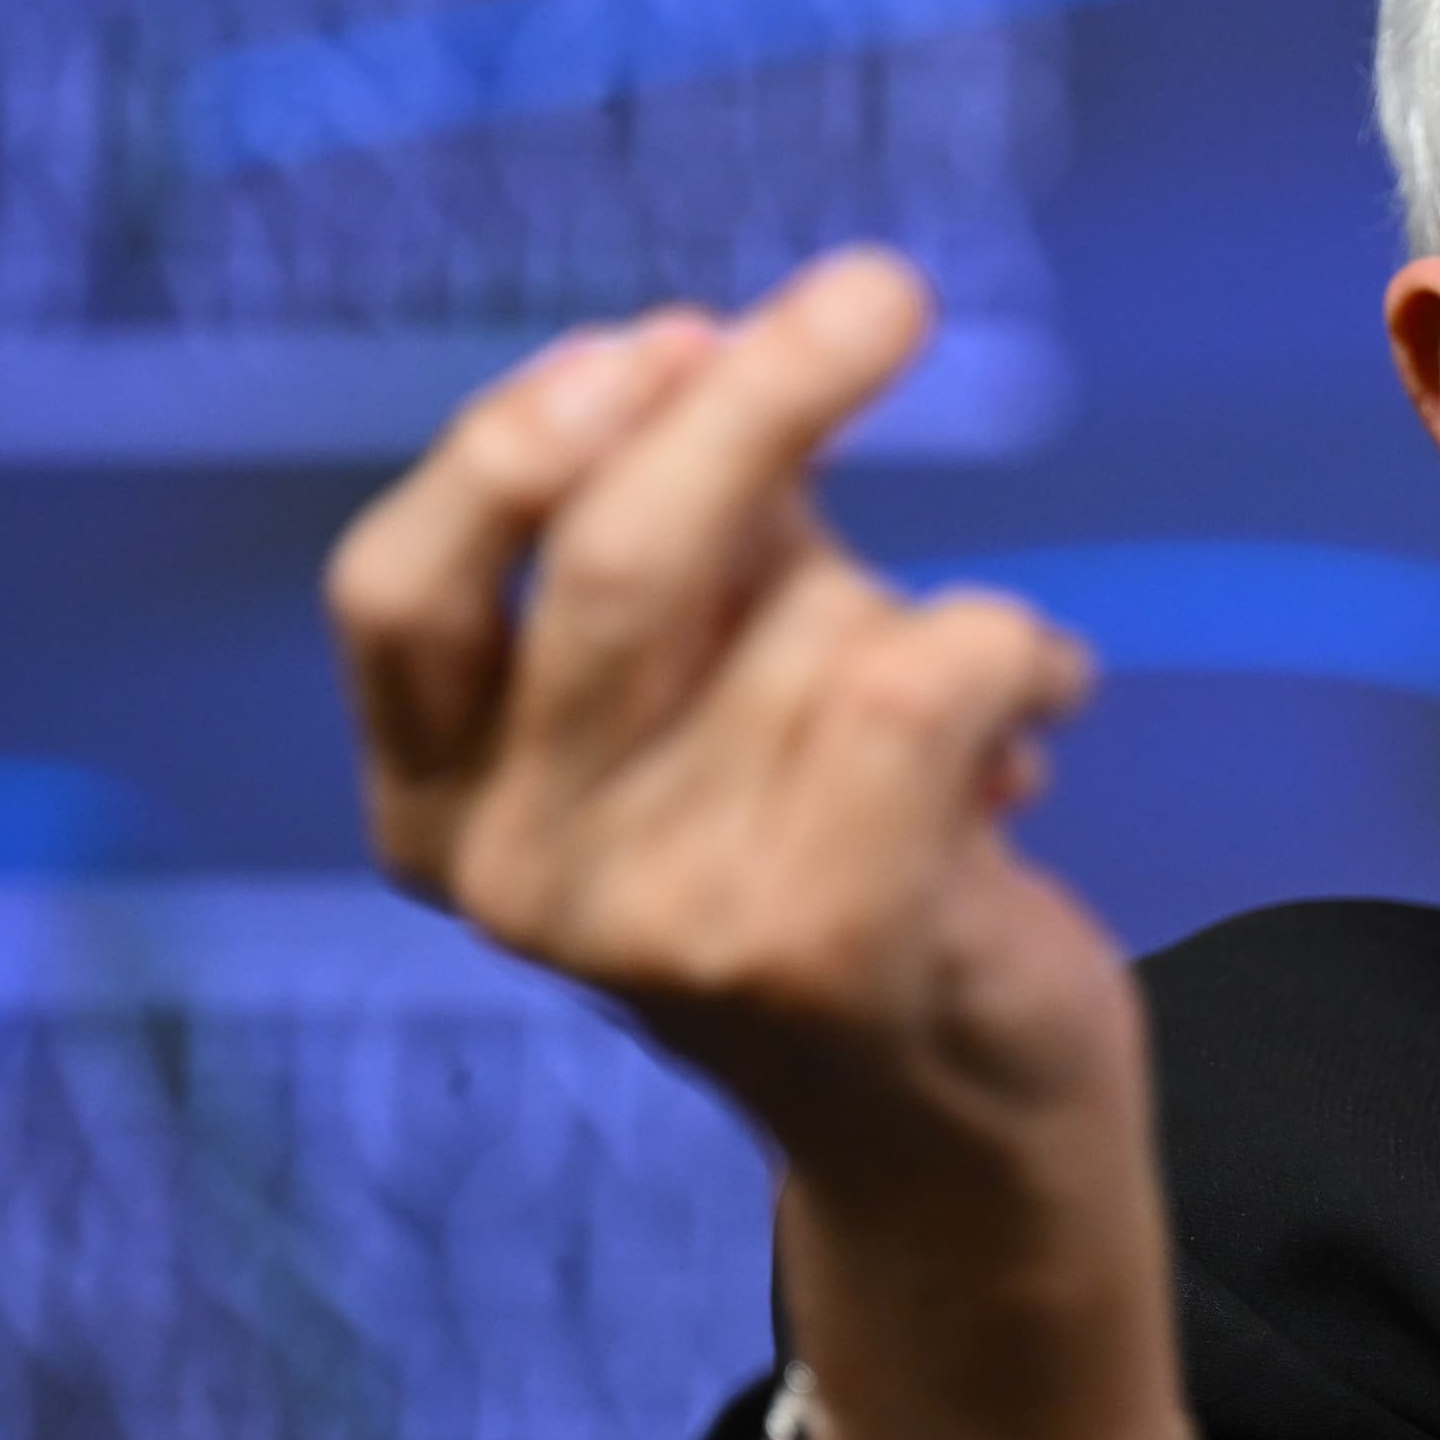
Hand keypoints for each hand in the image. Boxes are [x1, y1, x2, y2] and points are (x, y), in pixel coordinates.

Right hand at [324, 250, 1205, 1439]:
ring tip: (977, 691)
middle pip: (609, 560)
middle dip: (762, 398)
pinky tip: (1045, 709)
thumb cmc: (841, 875)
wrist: (961, 1145)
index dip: (521, 434)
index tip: (666, 334)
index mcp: (439, 810)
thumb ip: (693, 553)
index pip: (394, 588)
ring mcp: (655, 926)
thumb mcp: (713, 703)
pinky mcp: (814, 949)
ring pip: (810, 621)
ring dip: (928, 609)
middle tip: (884, 294)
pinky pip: (928, 677)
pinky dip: (1022, 653)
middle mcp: (516, 879)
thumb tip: (723, 353)